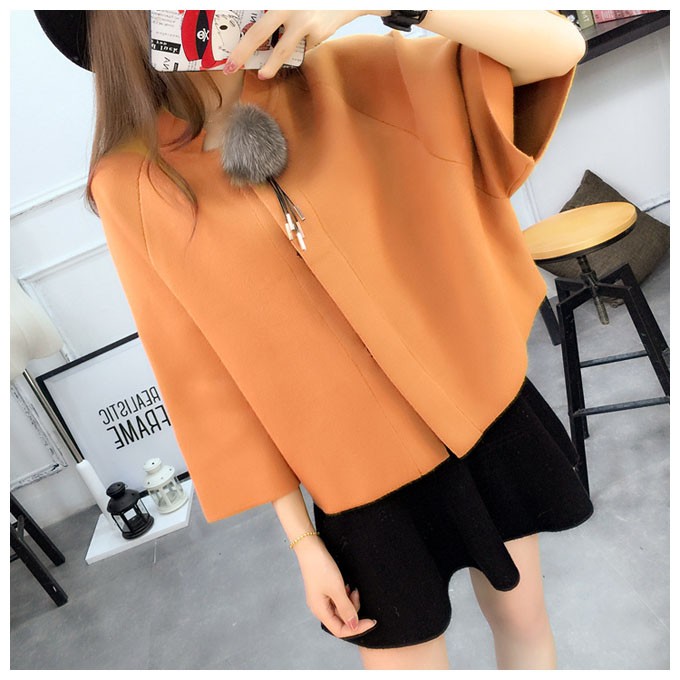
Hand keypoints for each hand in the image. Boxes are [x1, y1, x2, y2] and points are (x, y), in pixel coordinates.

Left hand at [223, 10, 363, 79]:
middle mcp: (292, 10)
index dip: (240, 43)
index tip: (229, 58)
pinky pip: (303, 46)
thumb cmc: (310, 3)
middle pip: (262, 35)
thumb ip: (274, 14)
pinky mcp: (320, 34)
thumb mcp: (290, 4)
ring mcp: (307, 23)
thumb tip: (255, 32)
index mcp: (281, 3)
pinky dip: (300, 45)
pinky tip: (306, 35)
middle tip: (232, 67)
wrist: (344, 0)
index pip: (255, 25)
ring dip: (272, 65)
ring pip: (284, 50)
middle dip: (244, 53)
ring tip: (263, 74)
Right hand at [293, 535, 377, 638]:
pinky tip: (347, 585)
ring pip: (341, 609)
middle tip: (356, 593)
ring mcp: (321, 599)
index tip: (372, 621)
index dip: (357, 628)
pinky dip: (345, 595)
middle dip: (353, 610)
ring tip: (352, 587)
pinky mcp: (324, 591)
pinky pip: (338, 600)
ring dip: (350, 601)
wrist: (310, 548)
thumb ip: (346, 609)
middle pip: (341, 620)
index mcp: (320, 611)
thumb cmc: (321, 568)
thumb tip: (354, 626)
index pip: (340, 630)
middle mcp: (320, 608)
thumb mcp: (337, 589)